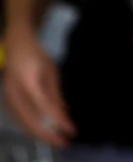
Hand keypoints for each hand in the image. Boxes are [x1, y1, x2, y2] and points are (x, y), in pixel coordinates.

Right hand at [2, 29, 75, 146]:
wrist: (16, 46)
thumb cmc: (36, 55)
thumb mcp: (51, 70)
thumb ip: (55, 92)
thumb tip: (64, 112)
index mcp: (29, 82)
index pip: (45, 107)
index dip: (58, 120)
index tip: (71, 129)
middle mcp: (15, 93)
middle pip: (31, 121)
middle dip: (48, 135)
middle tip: (65, 142)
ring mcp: (8, 99)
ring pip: (23, 123)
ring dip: (40, 134)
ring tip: (57, 139)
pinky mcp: (6, 102)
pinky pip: (18, 119)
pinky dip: (31, 127)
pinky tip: (42, 131)